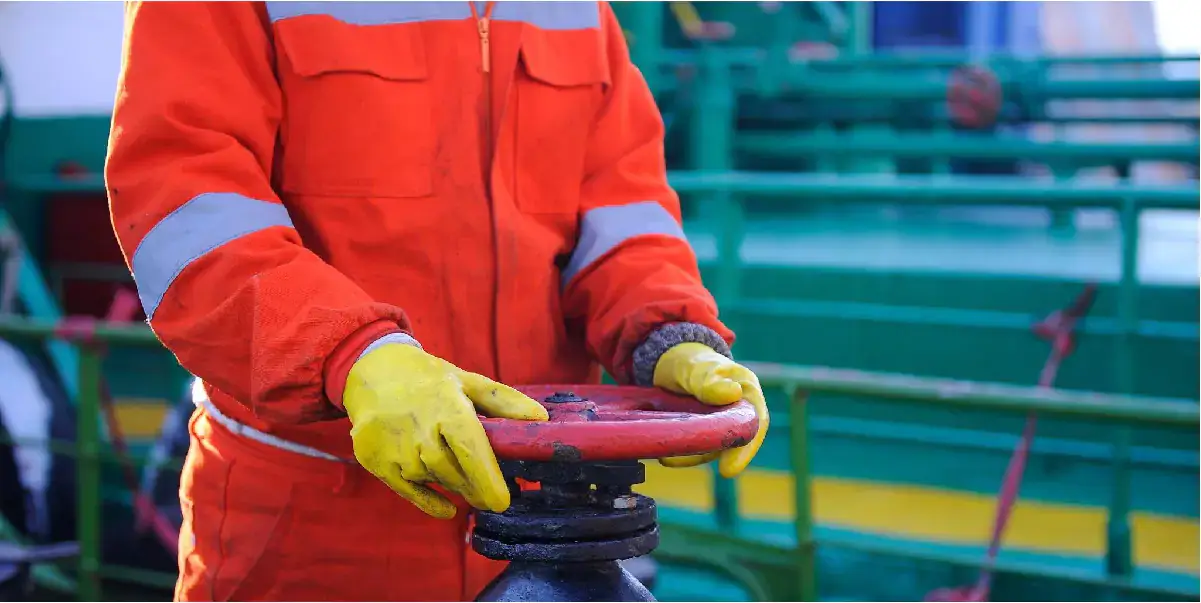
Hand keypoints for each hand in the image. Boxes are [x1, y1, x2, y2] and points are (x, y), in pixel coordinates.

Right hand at [342, 343, 548, 518]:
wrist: (371, 371)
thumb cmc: (428, 378)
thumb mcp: (467, 380)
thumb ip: (504, 402)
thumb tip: (541, 419)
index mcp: (445, 406)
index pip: (470, 448)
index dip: (487, 478)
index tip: (503, 501)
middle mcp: (418, 429)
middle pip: (454, 472)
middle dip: (476, 487)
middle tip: (493, 495)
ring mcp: (394, 447)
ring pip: (435, 480)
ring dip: (454, 483)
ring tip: (463, 475)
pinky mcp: (375, 461)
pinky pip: (409, 492)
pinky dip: (431, 502)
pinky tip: (448, 506)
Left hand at [651, 342, 768, 477]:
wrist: (671, 363)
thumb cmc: (689, 361)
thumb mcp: (696, 368)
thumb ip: (709, 381)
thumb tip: (733, 393)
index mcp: (746, 389)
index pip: (755, 420)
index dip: (749, 445)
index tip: (733, 466)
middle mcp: (737, 408)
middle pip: (738, 437)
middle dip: (729, 455)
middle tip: (726, 471)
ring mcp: (721, 422)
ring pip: (715, 445)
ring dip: (697, 454)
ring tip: (672, 458)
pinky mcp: (704, 431)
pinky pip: (698, 445)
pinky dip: (684, 453)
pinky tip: (667, 457)